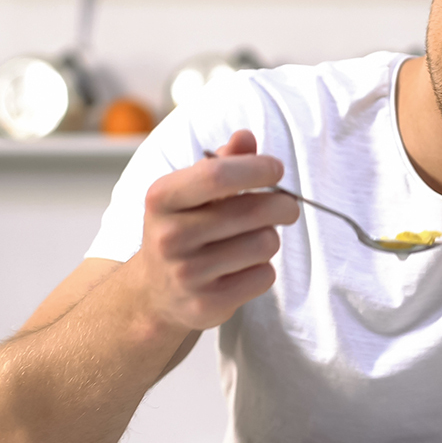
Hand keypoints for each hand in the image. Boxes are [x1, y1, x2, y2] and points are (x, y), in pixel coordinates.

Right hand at [134, 130, 299, 331]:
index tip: (276, 169)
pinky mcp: (206, 304)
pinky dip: (263, 269)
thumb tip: (245, 138)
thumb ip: (222, 162)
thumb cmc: (182, 229)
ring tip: (252, 239)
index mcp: (162, 198)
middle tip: (287, 206)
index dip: (256, 169)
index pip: (217, 175)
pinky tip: (243, 267)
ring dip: (269, 238)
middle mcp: (169, 237)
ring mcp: (186, 274)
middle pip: (253, 212)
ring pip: (264, 244)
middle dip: (282, 205)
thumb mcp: (191, 191)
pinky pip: (264, 276)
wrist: (154, 292)